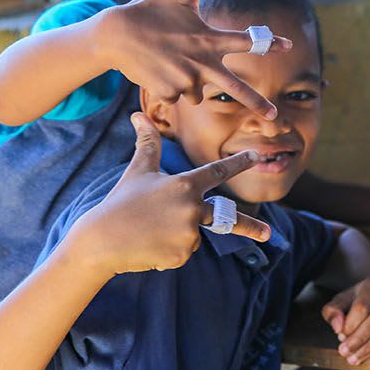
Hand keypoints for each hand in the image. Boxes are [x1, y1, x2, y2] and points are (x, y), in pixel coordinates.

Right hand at [70, 113, 271, 276]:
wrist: (102, 241)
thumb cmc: (120, 201)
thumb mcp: (137, 170)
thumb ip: (148, 144)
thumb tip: (138, 114)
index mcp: (185, 185)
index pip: (217, 172)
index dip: (238, 163)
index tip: (256, 157)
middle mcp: (192, 209)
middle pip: (226, 217)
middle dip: (250, 226)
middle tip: (267, 233)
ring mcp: (188, 234)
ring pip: (193, 234)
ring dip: (176, 234)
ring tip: (151, 230)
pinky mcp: (181, 256)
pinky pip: (183, 252)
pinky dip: (169, 250)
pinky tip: (150, 246)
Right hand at [98, 0, 292, 118]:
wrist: (114, 34)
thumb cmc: (149, 11)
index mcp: (209, 38)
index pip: (246, 40)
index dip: (268, 42)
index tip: (288, 45)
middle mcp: (202, 61)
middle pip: (236, 88)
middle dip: (257, 102)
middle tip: (275, 115)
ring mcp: (185, 79)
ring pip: (197, 93)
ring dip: (189, 83)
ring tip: (170, 62)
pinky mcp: (168, 91)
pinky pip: (176, 96)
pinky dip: (169, 87)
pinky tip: (156, 70)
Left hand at [320, 275, 369, 364]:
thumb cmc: (359, 299)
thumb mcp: (342, 300)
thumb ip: (333, 311)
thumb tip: (337, 327)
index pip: (362, 307)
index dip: (350, 325)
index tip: (340, 337)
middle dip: (357, 339)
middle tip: (344, 352)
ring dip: (367, 346)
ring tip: (354, 358)